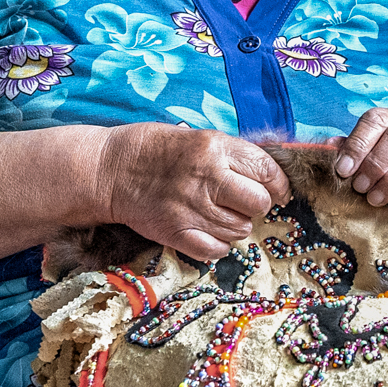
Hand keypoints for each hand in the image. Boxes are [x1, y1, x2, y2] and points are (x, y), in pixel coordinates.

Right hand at [100, 125, 287, 260]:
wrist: (108, 170)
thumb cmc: (152, 149)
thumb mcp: (194, 136)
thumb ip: (229, 155)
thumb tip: (265, 176)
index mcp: (214, 147)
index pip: (266, 170)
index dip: (279, 184)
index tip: (279, 192)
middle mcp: (207, 177)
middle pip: (259, 203)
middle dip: (258, 205)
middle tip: (246, 204)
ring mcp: (191, 208)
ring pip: (240, 229)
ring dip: (237, 225)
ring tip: (220, 215)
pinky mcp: (176, 232)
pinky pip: (216, 250)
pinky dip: (219, 245)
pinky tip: (209, 233)